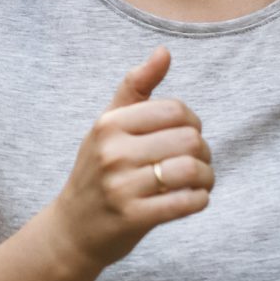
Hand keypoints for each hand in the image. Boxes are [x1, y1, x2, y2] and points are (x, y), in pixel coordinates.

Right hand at [50, 48, 213, 270]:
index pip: (174, 109)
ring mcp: (121, 187)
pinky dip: (200, 200)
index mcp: (108, 124)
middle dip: (203, 151)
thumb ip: (136, 87)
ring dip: (206, 177)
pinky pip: (187, 202)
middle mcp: (112, 152)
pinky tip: (194, 199)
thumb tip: (164, 51)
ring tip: (200, 181)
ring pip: (192, 170)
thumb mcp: (107, 126)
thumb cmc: (97, 171)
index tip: (186, 135)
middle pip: (189, 139)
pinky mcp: (133, 218)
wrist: (72, 229)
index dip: (192, 121)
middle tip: (196, 162)